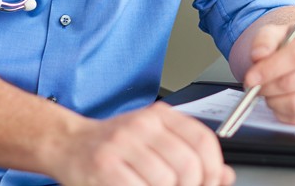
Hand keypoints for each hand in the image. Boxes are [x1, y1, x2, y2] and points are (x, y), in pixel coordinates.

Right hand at [53, 102, 234, 185]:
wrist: (68, 143)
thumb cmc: (114, 145)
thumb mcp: (155, 140)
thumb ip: (190, 154)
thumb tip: (226, 175)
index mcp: (160, 115)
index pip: (203, 141)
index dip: (213, 169)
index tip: (211, 183)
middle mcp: (143, 125)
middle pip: (188, 165)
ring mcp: (122, 144)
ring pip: (166, 180)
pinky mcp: (104, 166)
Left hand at [242, 15, 294, 125]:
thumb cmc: (290, 43)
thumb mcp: (275, 32)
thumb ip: (265, 40)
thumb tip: (259, 55)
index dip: (271, 69)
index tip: (252, 77)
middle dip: (269, 87)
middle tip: (255, 86)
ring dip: (276, 102)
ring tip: (268, 93)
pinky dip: (284, 114)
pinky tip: (278, 102)